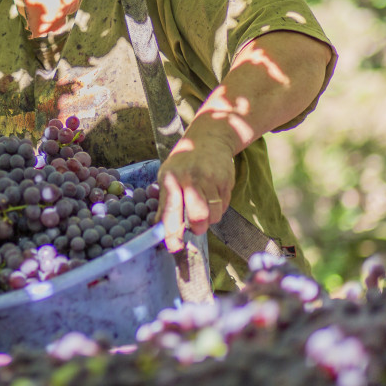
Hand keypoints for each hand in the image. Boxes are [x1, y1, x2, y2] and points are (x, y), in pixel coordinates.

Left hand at [157, 131, 235, 252]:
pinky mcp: (226, 181)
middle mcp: (190, 179)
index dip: (172, 231)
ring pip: (213, 215)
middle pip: (198, 216)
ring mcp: (210, 179)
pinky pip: (223, 207)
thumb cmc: (183, 163)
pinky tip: (212, 197)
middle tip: (195, 228)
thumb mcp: (167, 176)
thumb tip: (158, 228)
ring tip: (203, 209)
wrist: (209, 139)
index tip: (174, 247)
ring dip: (209, 220)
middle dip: (198, 228)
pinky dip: (218, 210)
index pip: (170, 210)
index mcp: (171, 178)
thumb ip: (164, 202)